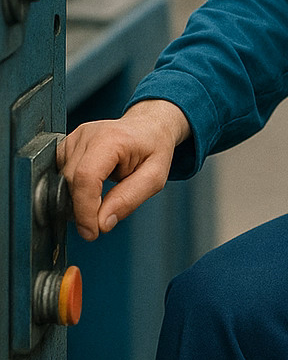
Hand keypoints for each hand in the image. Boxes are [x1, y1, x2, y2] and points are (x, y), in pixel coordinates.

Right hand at [57, 100, 190, 240]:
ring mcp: (75, 139)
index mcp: (111, 138)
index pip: (86, 178)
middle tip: (103, 217)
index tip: (92, 231)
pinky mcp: (67, 146)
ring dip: (77, 199)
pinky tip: (91, 187)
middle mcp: (88, 135)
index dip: (84, 211)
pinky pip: (59, 176)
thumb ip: (129, 200)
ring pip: (61, 182)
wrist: (149, 127)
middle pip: (70, 183)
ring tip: (102, 196)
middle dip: (83, 209)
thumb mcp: (155, 176)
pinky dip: (72, 189)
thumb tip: (101, 222)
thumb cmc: (154, 147)